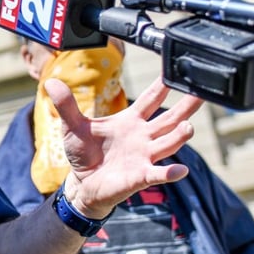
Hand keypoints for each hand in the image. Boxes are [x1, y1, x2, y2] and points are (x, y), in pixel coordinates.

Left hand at [50, 76, 202, 217]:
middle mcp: (143, 136)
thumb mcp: (72, 126)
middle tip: (202, 93)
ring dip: (179, 135)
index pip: (151, 99)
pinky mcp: (140, 176)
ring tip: (188, 126)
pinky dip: (169, 172)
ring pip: (168, 142)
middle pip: (170, 118)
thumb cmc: (83, 153)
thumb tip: (51, 82)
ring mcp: (144, 156)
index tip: (176, 70)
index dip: (163, 85)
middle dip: (186, 106)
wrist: (82, 183)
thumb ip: (66, 105)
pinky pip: (158, 173)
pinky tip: (180, 170)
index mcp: (130, 121)